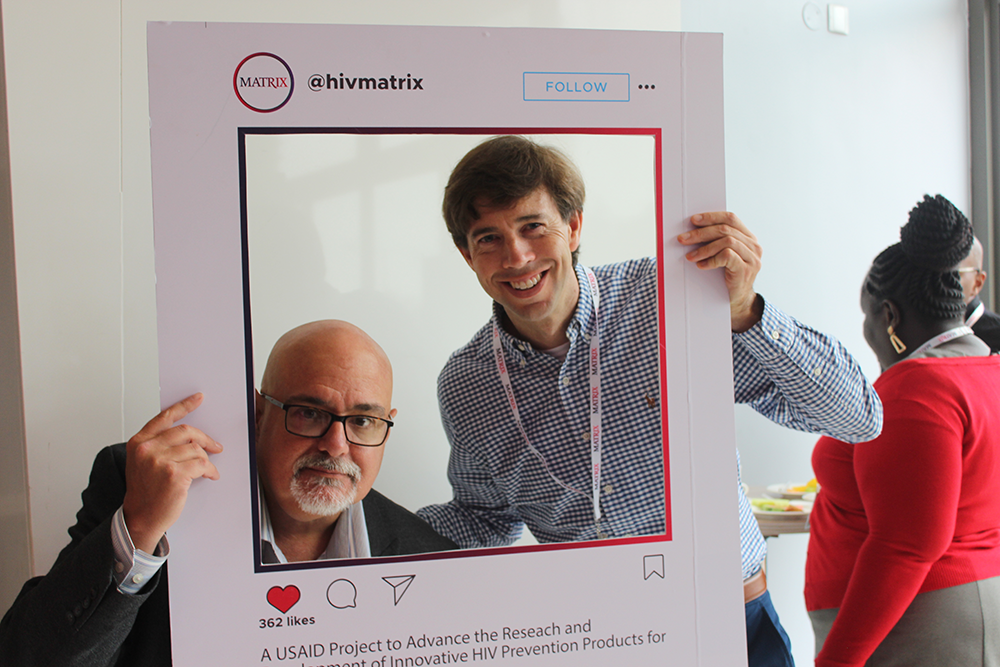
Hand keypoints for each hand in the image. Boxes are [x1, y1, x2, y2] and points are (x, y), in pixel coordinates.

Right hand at [122, 393, 221, 552]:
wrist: (141, 518)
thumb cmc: (145, 491)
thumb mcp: (142, 463)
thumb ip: (159, 445)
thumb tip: (190, 436)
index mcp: (139, 443)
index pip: (164, 417)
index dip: (184, 406)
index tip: (198, 398)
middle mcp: (147, 449)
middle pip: (186, 431)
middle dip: (204, 438)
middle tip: (215, 446)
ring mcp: (160, 461)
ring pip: (196, 449)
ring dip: (206, 459)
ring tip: (207, 469)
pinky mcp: (174, 475)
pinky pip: (202, 464)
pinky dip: (210, 470)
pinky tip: (210, 475)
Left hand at [678, 211, 763, 332]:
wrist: (736, 302)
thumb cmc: (725, 277)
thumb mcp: (721, 255)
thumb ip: (716, 241)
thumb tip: (692, 229)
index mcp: (748, 238)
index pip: (731, 218)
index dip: (711, 217)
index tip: (693, 220)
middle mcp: (753, 246)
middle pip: (726, 229)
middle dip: (701, 233)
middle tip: (683, 239)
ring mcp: (752, 258)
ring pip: (726, 241)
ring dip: (704, 248)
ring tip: (690, 256)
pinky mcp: (746, 270)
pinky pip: (727, 256)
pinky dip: (711, 259)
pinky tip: (701, 266)